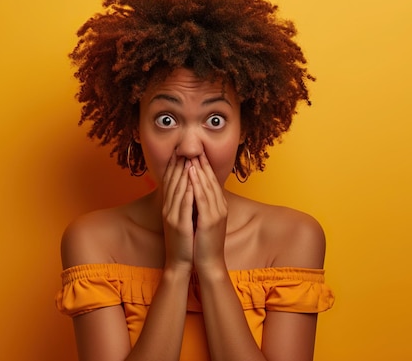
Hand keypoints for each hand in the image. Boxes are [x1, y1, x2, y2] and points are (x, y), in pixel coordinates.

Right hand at [161, 152, 194, 271]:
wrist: (180, 262)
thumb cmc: (184, 241)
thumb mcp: (182, 219)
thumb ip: (183, 204)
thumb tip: (189, 188)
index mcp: (169, 207)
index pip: (170, 182)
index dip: (174, 166)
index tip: (179, 152)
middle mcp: (168, 209)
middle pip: (172, 182)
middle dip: (178, 165)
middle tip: (183, 148)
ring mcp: (172, 217)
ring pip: (177, 191)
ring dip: (182, 174)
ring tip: (188, 159)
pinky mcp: (179, 225)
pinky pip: (183, 205)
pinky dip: (186, 192)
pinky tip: (191, 182)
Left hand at [188, 152, 227, 272]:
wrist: (209, 263)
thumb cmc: (203, 243)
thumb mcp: (203, 220)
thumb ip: (201, 206)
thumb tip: (192, 191)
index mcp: (219, 206)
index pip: (211, 181)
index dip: (204, 166)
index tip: (196, 153)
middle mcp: (220, 206)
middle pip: (211, 180)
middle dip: (202, 163)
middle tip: (195, 148)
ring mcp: (217, 213)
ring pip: (207, 186)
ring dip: (199, 169)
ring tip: (192, 156)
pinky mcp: (210, 220)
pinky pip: (203, 198)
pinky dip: (197, 184)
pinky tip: (191, 174)